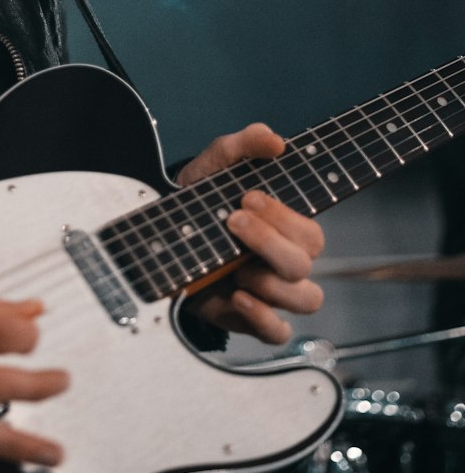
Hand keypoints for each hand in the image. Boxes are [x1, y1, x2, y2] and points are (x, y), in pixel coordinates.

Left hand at [177, 123, 324, 344]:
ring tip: (234, 264)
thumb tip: (274, 140)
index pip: (311, 232)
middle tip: (233, 220)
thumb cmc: (200, 201)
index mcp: (285, 231)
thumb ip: (242, 146)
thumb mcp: (214, 167)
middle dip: (271, 241)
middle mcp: (284, 263)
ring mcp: (270, 292)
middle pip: (307, 262)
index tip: (247, 196)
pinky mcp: (250, 318)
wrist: (162, 236)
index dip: (285, 217)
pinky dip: (263, 317)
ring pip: (305, 299)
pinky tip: (238, 295)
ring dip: (271, 280)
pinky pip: (278, 332)